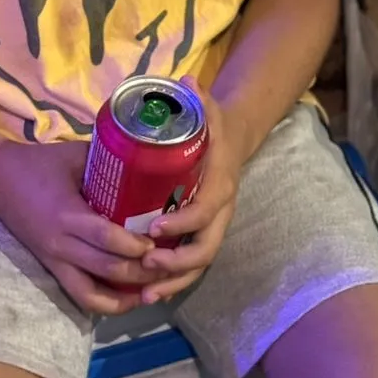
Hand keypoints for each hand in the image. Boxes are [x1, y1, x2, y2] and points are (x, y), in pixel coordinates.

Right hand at [0, 140, 152, 315]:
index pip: (106, 237)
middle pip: (106, 269)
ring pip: (93, 293)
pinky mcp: (51, 268)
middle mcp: (60, 244)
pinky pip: (79, 295)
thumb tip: (146, 161)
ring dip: (126, 295)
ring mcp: (54, 260)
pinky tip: (129, 300)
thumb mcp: (75, 156)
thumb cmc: (39, 162)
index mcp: (67, 213)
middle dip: (141, 272)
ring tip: (155, 289)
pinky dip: (106, 304)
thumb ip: (108, 164)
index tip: (160, 242)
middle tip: (169, 265)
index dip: (135, 245)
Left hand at [137, 83, 240, 303]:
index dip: (182, 223)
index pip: (205, 211)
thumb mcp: (210, 110)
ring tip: (144, 294)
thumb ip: (200, 99)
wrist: (233, 141)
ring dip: (173, 282)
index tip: (154, 228)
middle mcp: (220, 212)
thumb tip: (187, 82)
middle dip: (177, 264)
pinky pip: (191, 266)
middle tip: (145, 265)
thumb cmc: (214, 127)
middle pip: (204, 249)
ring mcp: (212, 227)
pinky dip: (173, 283)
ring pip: (198, 264)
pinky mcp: (201, 235)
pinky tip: (149, 293)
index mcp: (220, 184)